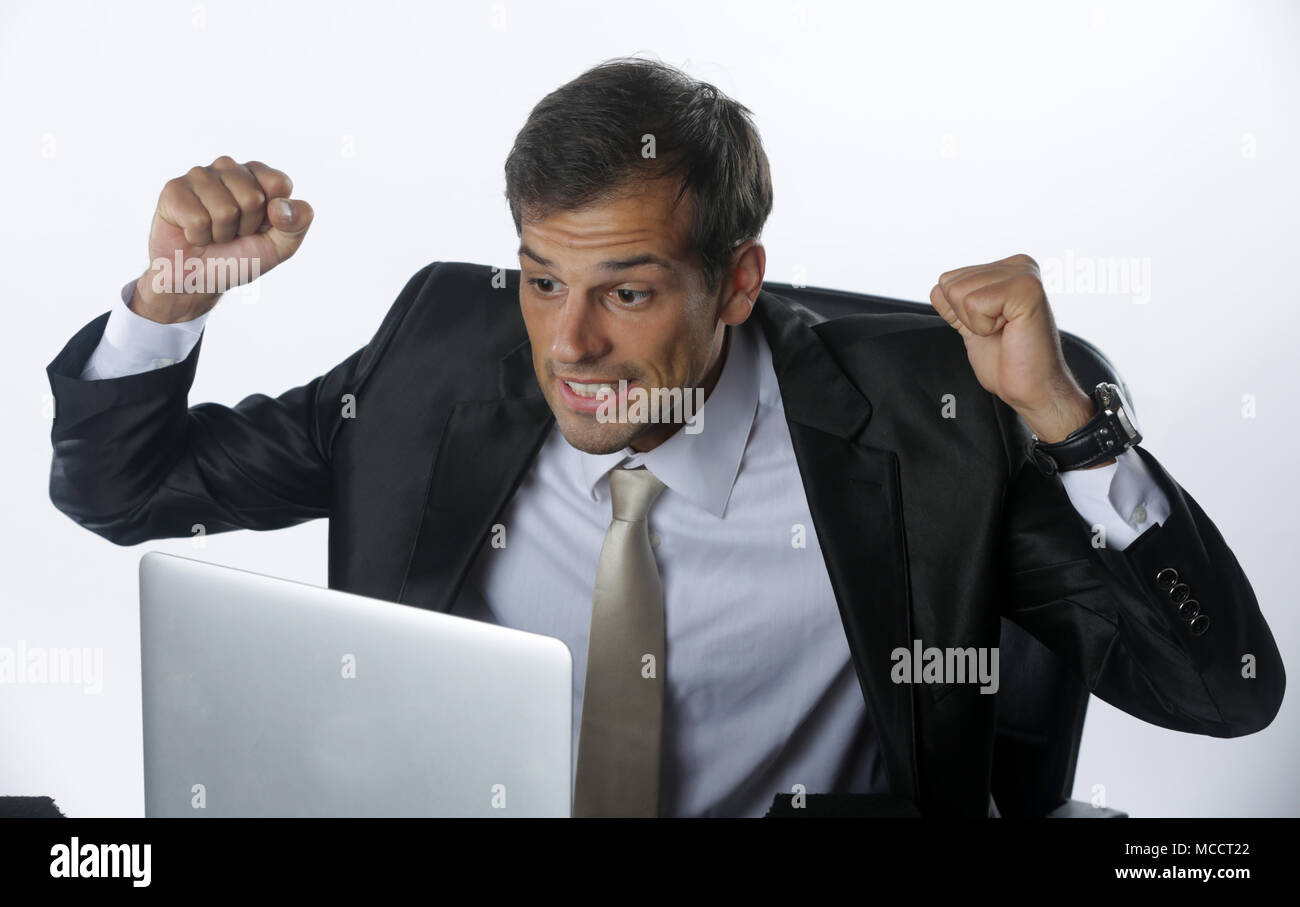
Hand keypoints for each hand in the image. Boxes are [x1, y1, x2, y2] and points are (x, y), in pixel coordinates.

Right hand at [132, 156, 313, 322]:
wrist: (198, 278)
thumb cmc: (240, 257)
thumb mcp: (280, 246)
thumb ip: (297, 223)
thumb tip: (281, 206)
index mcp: (259, 177)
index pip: (279, 183)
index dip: (272, 216)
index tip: (260, 226)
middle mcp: (230, 168)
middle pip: (252, 198)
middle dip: (245, 227)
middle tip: (233, 233)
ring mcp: (201, 175)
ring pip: (225, 210)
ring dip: (220, 233)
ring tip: (213, 233)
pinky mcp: (174, 189)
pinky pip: (197, 219)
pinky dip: (198, 237)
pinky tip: (192, 233)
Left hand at [929, 253, 1100, 448]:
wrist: (1033, 387)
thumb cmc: (1008, 361)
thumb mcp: (971, 326)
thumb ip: (955, 305)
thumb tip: (937, 288)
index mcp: (1006, 269)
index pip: (948, 280)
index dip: (959, 313)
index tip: (992, 326)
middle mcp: (1018, 265)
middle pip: (950, 284)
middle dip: (965, 317)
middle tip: (999, 331)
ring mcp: (1024, 273)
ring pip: (959, 293)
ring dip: (976, 322)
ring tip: (1005, 330)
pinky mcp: (1026, 288)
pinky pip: (974, 303)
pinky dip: (984, 326)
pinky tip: (1010, 330)